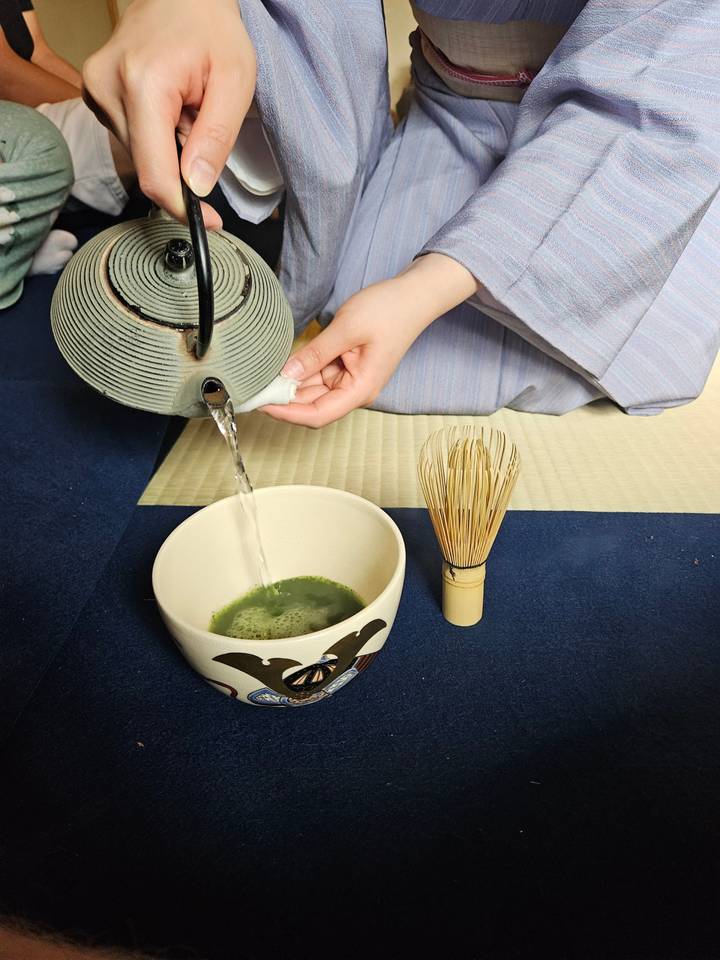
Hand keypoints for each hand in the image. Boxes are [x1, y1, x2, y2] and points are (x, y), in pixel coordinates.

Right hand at [83, 0, 255, 227]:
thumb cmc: (211, 28)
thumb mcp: (235, 81)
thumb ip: (216, 138)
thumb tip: (197, 188)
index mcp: (143, 85)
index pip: (155, 175)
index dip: (182, 208)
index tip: (207, 223)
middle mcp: (107, 88)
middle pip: (147, 167)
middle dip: (181, 165)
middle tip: (202, 124)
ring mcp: (95, 90)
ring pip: (139, 155)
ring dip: (169, 147)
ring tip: (185, 107)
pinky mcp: (94, 93)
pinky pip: (130, 137)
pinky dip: (155, 133)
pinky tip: (167, 106)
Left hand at [262, 254, 478, 427]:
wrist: (413, 296)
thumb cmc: (388, 311)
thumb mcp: (346, 329)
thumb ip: (315, 353)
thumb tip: (287, 374)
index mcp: (360, 390)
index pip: (317, 414)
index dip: (287, 414)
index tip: (261, 404)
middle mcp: (354, 391)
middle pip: (312, 406)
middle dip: (284, 400)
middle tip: (253, 388)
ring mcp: (350, 379)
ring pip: (312, 391)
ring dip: (290, 386)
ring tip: (262, 376)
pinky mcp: (346, 367)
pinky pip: (318, 375)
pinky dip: (300, 372)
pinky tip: (281, 365)